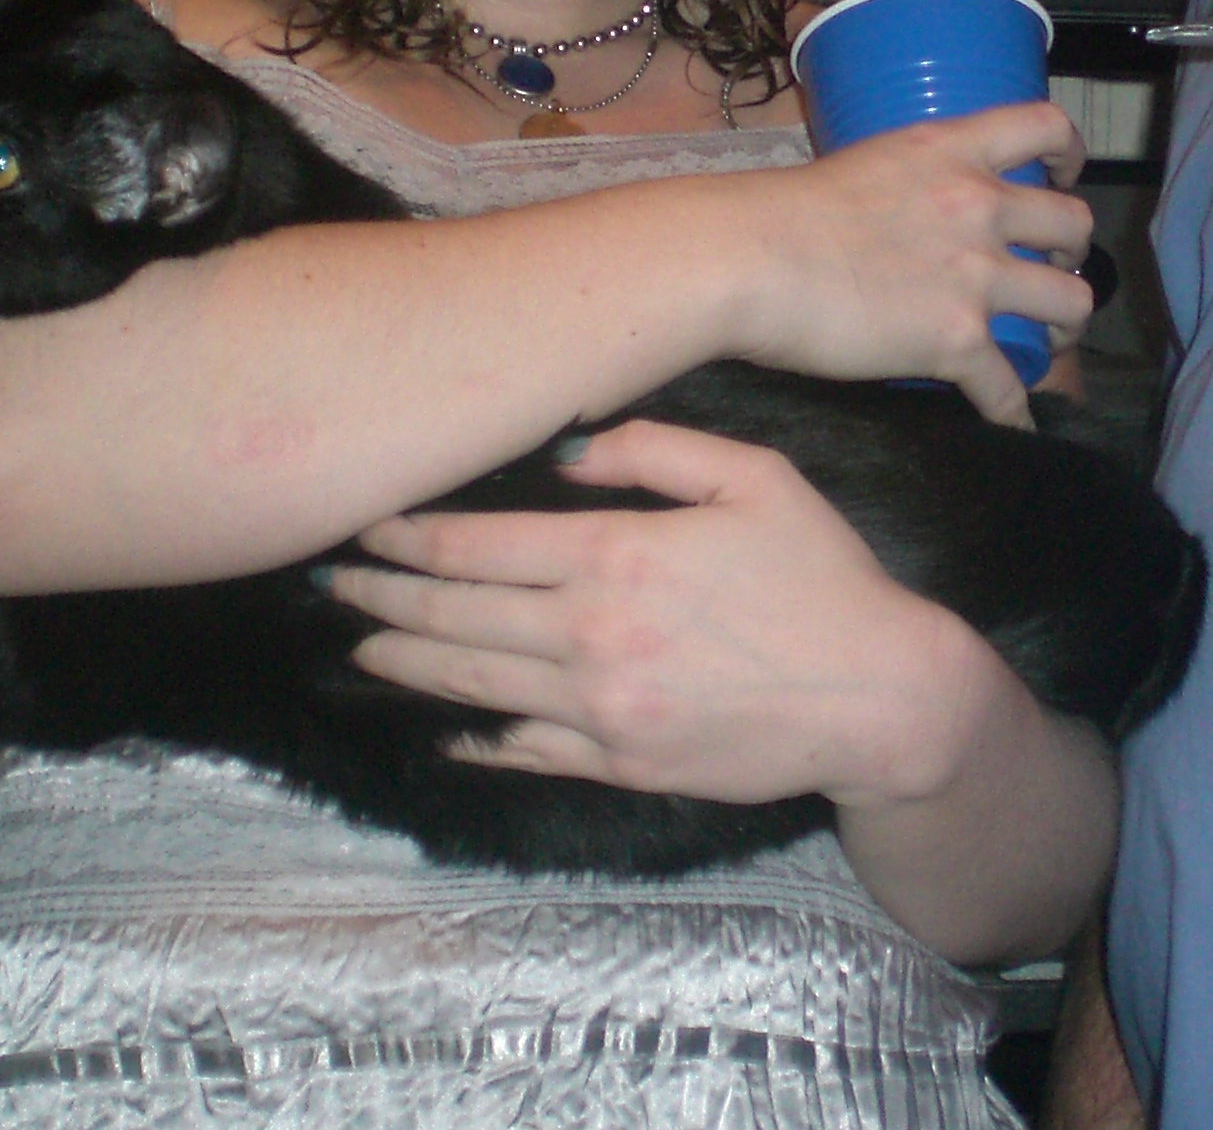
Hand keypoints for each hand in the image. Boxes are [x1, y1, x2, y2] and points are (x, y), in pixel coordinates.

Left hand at [332, 419, 995, 807]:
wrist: (880, 696)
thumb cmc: (824, 577)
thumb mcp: (757, 478)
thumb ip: (657, 449)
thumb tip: (568, 451)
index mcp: (615, 553)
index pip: (478, 544)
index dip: (408, 536)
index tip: (363, 524)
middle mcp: (591, 633)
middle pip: (454, 617)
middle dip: (382, 597)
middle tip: (331, 582)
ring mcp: (600, 708)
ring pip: (472, 685)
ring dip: (405, 664)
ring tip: (358, 646)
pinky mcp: (621, 764)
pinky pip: (525, 750)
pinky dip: (473, 738)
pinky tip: (439, 727)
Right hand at [733, 102, 1094, 423]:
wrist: (749, 259)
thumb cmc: (777, 212)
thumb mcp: (861, 166)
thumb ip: (904, 184)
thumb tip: (900, 217)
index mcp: (952, 152)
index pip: (1044, 126)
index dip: (1069, 154)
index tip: (1063, 176)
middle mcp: (979, 206)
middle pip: (1073, 224)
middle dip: (1070, 253)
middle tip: (1047, 273)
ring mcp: (976, 275)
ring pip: (1071, 303)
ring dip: (1065, 327)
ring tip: (1048, 342)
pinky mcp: (957, 339)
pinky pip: (1009, 388)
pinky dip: (1015, 411)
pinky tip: (1011, 421)